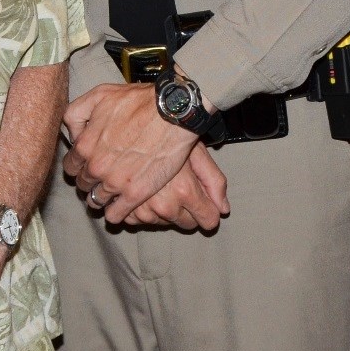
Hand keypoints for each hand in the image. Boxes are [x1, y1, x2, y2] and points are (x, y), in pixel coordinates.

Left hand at [63, 83, 200, 223]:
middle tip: (103, 175)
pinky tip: (121, 205)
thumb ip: (76, 114)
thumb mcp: (99, 95)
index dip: (79, 165)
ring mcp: (114, 183)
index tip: (88, 163)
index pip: (71, 166)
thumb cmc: (138, 101)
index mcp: (85, 145)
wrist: (172, 113)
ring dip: (101, 198)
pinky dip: (115, 213)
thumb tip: (72, 134)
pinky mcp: (134, 194)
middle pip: (83, 185)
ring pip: (96, 202)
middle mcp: (96, 167)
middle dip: (90, 181)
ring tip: (112, 191)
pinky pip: (114, 216)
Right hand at [114, 143, 229, 230]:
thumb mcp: (198, 152)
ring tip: (159, 184)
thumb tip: (223, 209)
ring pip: (164, 223)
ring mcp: (143, 210)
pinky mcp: (126, 211)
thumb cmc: (168, 135)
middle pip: (187, 224)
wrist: (130, 126)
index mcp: (185, 191)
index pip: (208, 221)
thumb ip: (214, 182)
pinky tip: (143, 191)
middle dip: (186, 210)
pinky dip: (142, 210)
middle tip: (178, 185)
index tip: (203, 200)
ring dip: (163, 210)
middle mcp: (164, 205)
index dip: (208, 210)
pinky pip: (141, 222)